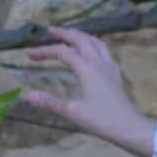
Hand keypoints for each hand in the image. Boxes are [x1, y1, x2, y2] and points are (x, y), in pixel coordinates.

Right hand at [26, 27, 155, 156]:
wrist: (128, 126)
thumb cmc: (100, 119)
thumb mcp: (72, 111)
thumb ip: (50, 101)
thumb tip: (28, 94)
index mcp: (87, 68)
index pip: (63, 52)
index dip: (45, 51)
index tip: (29, 54)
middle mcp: (100, 62)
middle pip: (82, 39)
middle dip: (65, 33)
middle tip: (49, 31)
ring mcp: (110, 66)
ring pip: (95, 42)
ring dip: (81, 36)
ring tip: (69, 36)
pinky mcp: (116, 73)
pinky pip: (104, 51)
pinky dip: (93, 45)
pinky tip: (90, 53)